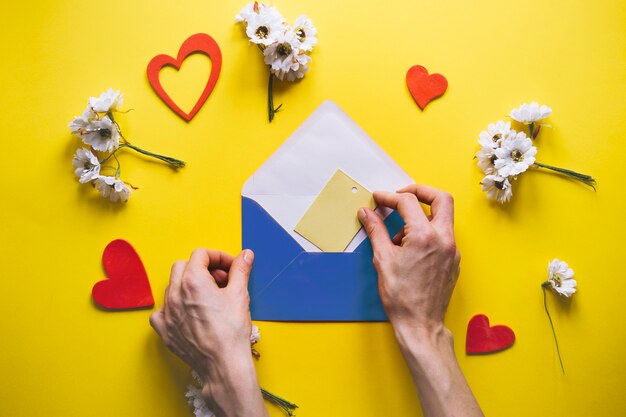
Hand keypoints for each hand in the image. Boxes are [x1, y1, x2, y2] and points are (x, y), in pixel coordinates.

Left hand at [150, 248, 267, 416]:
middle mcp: (174, 294)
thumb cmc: (231, 331)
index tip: (229, 267)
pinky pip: (162, 311)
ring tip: (209, 297)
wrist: (223, 364)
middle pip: (183, 266)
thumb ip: (240, 270)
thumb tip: (245, 255)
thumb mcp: (240, 294)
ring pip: (172, 287)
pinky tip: (188, 313)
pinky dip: (174, 307)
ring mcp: (166, 313)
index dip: (218, 257)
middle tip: (220, 280)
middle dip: (202, 268)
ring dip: (189, 285)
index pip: (200, 255)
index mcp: (193, 281)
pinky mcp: (164, 331)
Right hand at [359, 185, 482, 416]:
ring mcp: (452, 250)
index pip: (408, 202)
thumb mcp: (382, 259)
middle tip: (400, 197)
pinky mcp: (453, 260)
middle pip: (440, 198)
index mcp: (425, 236)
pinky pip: (442, 235)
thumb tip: (366, 212)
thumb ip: (375, 230)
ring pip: (442, 217)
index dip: (390, 197)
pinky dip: (427, 232)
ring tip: (398, 236)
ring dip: (421, 216)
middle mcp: (444, 239)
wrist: (420, 325)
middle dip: (420, 192)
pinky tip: (409, 249)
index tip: (378, 199)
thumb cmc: (401, 297)